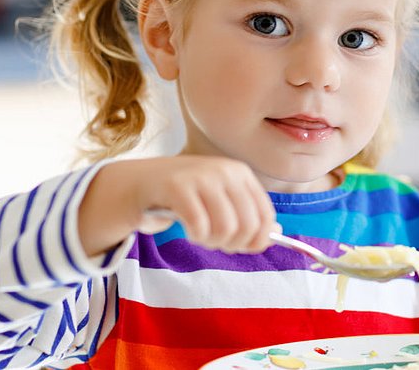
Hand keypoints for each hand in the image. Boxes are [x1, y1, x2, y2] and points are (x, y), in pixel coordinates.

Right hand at [80, 155, 277, 255]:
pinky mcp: (178, 186)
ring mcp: (201, 176)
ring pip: (226, 229)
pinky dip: (196, 237)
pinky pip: (199, 227)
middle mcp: (225, 170)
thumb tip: (276, 233)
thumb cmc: (186, 195)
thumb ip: (248, 215)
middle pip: (247, 226)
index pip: (265, 215)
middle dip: (233, 244)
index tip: (241, 247)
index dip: (257, 240)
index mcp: (240, 173)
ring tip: (202, 236)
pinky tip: (190, 231)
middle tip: (216, 243)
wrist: (142, 182)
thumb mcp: (221, 200)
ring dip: (213, 242)